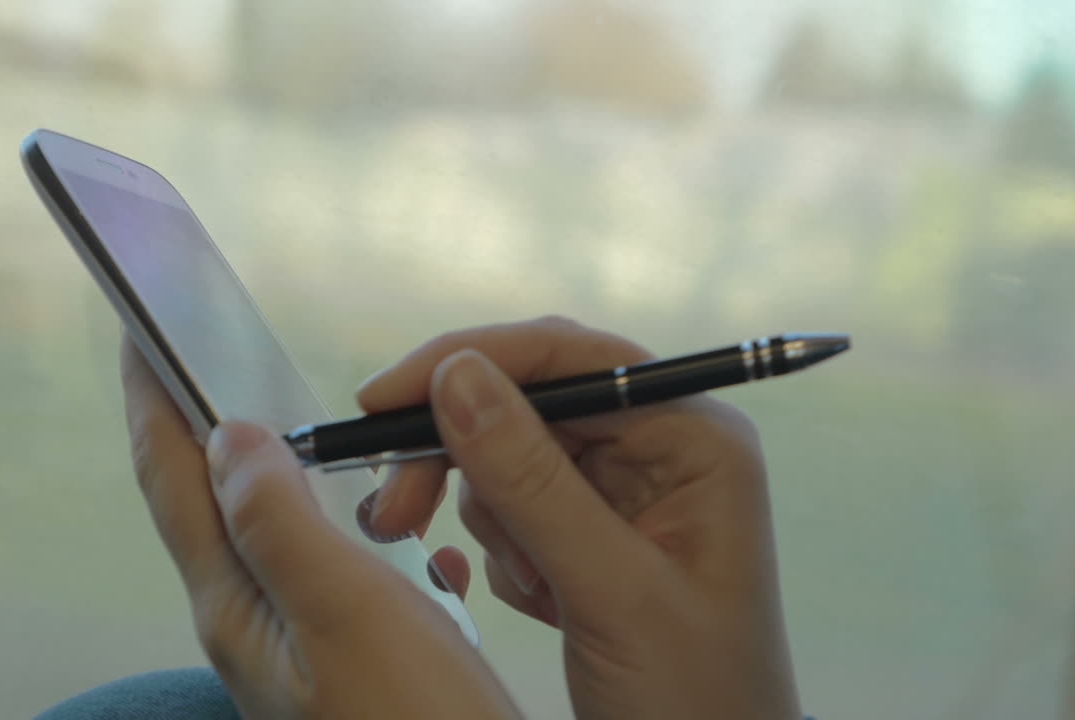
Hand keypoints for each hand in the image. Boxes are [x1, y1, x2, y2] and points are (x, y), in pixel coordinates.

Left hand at [119, 337, 518, 718]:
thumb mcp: (347, 612)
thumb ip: (280, 521)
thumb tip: (230, 436)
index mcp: (237, 604)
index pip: (171, 479)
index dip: (149, 397)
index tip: (136, 324)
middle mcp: (256, 621)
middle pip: (213, 500)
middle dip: (206, 422)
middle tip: (208, 351)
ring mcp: (303, 641)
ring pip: (284, 532)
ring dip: (292, 473)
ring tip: (308, 427)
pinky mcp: (353, 657)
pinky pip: (349, 569)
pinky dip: (371, 533)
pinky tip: (420, 541)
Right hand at [358, 316, 801, 719]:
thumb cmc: (694, 695)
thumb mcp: (611, 590)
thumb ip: (532, 481)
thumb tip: (454, 375)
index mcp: (693, 437)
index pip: (569, 356)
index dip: (468, 361)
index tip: (380, 399)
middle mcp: (660, 447)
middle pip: (528, 403)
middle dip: (461, 455)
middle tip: (393, 513)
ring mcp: (625, 490)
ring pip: (510, 456)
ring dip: (494, 520)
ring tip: (534, 589)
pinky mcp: (593, 533)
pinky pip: (514, 508)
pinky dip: (508, 553)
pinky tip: (545, 604)